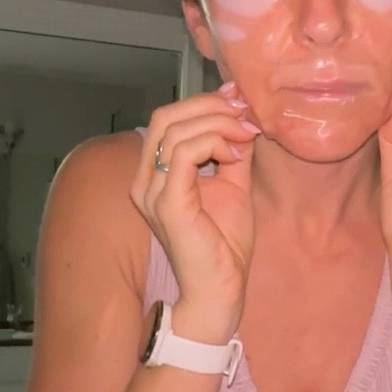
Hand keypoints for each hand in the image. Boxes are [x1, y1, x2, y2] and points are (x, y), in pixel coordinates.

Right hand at [131, 87, 257, 332]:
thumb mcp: (232, 183)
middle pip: (165, 116)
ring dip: (219, 123)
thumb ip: (232, 149)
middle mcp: (145, 181)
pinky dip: (215, 143)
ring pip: (176, 129)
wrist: (220, 290)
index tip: (240, 101)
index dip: (203, 102)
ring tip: (247, 135)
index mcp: (154, 175)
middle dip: (210, 106)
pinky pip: (185, 152)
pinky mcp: (168, 203)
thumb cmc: (223, 244)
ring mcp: (152, 192)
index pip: (167, 119)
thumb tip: (242, 114)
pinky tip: (236, 156)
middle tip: (245, 112)